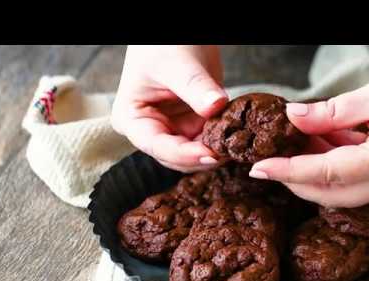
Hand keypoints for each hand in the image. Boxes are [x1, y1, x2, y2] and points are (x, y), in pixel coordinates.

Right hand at [111, 45, 227, 171]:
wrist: (177, 34)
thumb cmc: (164, 43)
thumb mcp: (178, 64)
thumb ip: (196, 87)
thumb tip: (216, 105)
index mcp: (132, 119)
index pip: (158, 146)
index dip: (186, 154)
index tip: (211, 153)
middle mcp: (150, 131)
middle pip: (177, 157)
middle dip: (202, 157)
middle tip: (230, 151)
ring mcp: (172, 130)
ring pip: (194, 154)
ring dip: (215, 151)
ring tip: (235, 144)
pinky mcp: (192, 126)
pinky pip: (208, 141)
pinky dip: (221, 141)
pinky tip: (235, 136)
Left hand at [249, 49, 368, 207]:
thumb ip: (332, 112)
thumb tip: (292, 118)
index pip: (328, 175)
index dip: (289, 172)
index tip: (259, 169)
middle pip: (331, 193)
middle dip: (295, 179)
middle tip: (268, 160)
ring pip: (340, 190)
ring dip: (311, 170)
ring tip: (292, 143)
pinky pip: (354, 177)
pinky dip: (330, 162)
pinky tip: (318, 140)